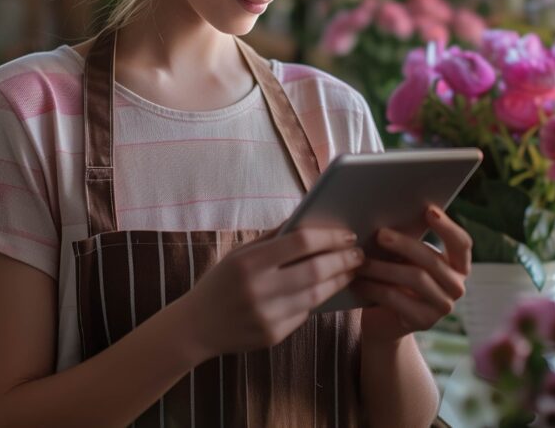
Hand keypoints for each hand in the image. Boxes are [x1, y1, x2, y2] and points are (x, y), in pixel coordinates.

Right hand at [180, 228, 364, 360]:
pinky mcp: (273, 336)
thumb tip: (310, 219)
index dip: (329, 236)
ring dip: (339, 281)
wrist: (196, 327)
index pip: (301, 242)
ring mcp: (267, 315)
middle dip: (343, 260)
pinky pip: (305, 314)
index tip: (348, 234)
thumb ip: (273, 238)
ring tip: (351, 270)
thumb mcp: (240, 253)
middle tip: (358, 254)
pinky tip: (327, 289)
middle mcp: (259, 289)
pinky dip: (318, 299)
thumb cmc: (221, 282)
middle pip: (316, 270)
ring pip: (317, 296)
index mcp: (249, 262)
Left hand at [351, 205, 471, 343]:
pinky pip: (397, 299)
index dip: (447, 226)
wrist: (386, 321)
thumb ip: (406, 243)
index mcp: (458, 265)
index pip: (461, 243)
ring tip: (360, 260)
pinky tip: (358, 282)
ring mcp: (443, 306)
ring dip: (383, 267)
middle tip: (380, 234)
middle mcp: (456, 286)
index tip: (428, 210)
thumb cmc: (396, 279)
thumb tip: (386, 220)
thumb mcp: (406, 259)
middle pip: (433, 260)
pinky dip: (374, 288)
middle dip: (404, 244)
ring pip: (414, 278)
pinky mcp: (424, 321)